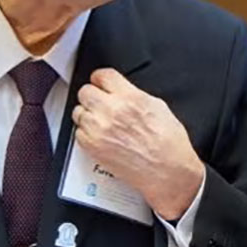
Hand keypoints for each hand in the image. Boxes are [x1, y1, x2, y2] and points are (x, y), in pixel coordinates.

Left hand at [71, 68, 203, 219]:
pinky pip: (78, 132)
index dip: (101, 80)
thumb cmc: (168, 144)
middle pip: (85, 91)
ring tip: (101, 123)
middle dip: (92, 96)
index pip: (102, 75)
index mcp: (131, 97)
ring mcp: (99, 129)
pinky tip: (101, 137)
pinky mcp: (92, 146)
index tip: (101, 84)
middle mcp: (112, 110)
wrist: (167, 171)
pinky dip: (86, 134)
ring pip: (78, 111)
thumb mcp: (158, 107)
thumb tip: (122, 91)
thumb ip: (134, 95)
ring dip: (88, 115)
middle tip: (99, 103)